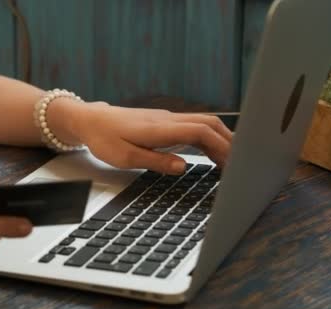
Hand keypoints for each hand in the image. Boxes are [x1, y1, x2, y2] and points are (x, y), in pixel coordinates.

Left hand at [73, 102, 232, 174]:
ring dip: (220, 138)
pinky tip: (211, 151)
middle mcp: (168, 119)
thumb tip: (183, 167)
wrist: (90, 120)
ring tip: (230, 161)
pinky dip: (208, 137)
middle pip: (209, 123)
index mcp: (160, 128)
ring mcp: (167, 118)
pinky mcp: (164, 121)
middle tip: (240, 164)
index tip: (233, 163)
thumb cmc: (104, 139)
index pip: (201, 132)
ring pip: (203, 122)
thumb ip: (155, 161)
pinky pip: (194, 125)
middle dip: (229, 142)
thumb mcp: (125, 157)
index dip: (221, 146)